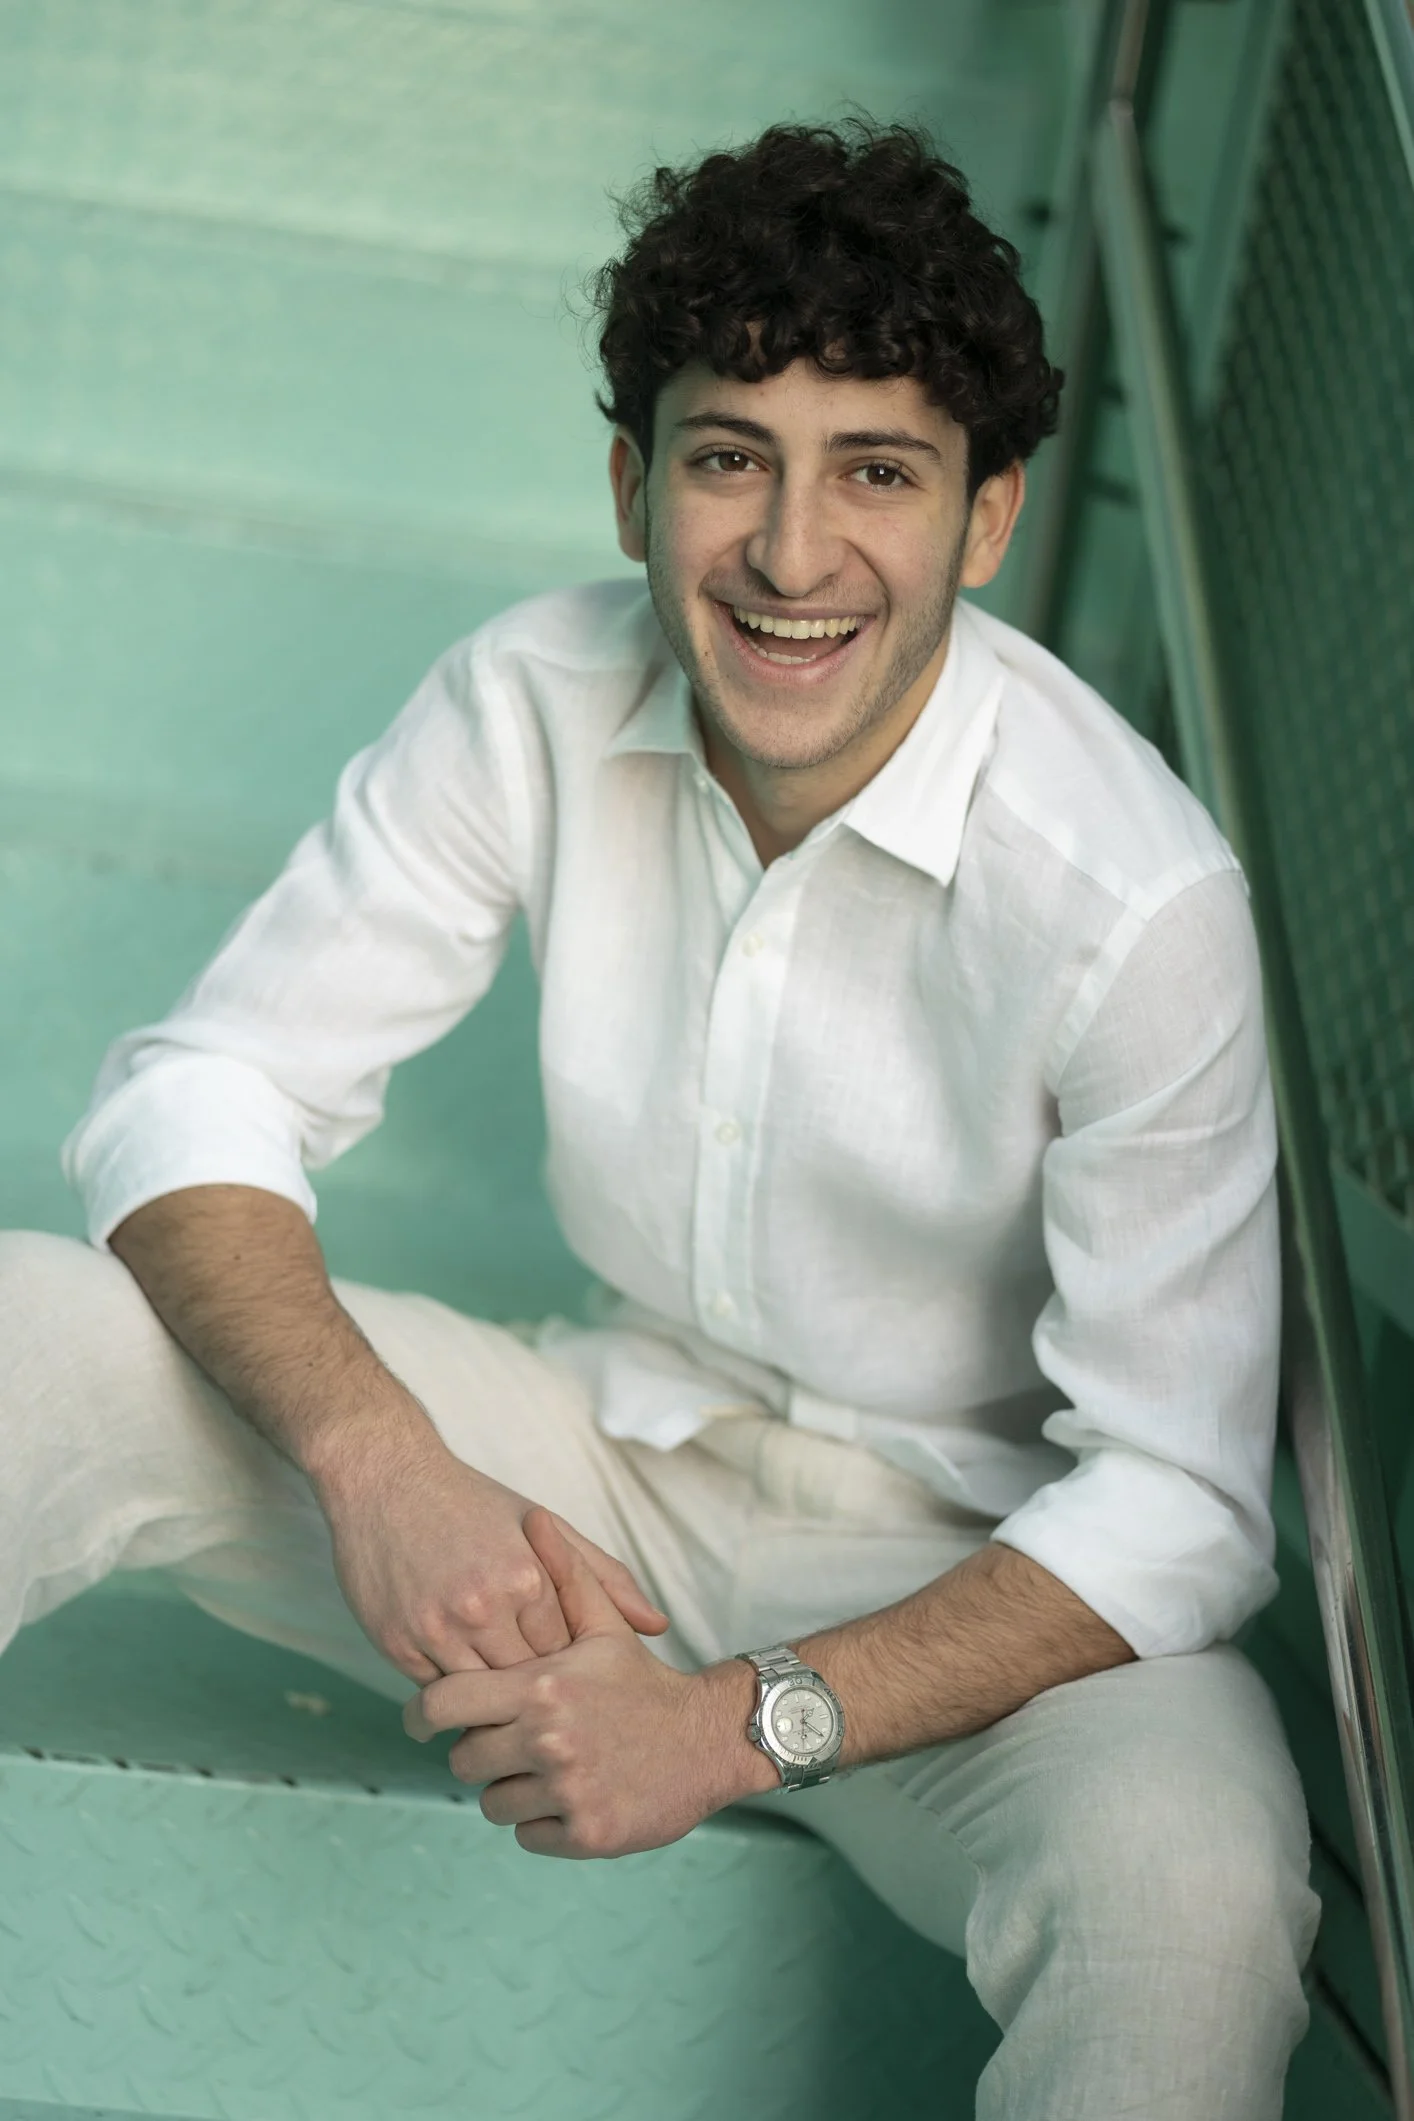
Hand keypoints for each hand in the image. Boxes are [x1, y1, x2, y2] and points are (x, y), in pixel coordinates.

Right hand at [317, 1420, 667, 1682]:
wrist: (384, 1476)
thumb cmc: (469, 1501)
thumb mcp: (541, 1525)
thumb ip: (602, 1576)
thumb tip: (658, 1626)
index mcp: (527, 1578)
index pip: (566, 1655)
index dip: (569, 1668)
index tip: (573, 1673)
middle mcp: (483, 1607)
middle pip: (525, 1682)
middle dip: (535, 1691)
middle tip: (546, 1700)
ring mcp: (436, 1629)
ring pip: (480, 1698)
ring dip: (493, 1702)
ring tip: (507, 1703)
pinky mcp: (396, 1644)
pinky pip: (436, 1693)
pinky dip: (452, 1692)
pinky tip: (462, 1683)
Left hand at [405, 1507, 774, 1855]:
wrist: (708, 1741)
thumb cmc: (644, 1681)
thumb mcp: (603, 1625)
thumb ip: (563, 1573)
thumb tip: (531, 1517)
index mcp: (542, 1687)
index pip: (444, 1705)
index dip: (423, 1713)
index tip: (422, 1718)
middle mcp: (548, 1740)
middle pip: (464, 1760)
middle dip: (479, 1749)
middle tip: (505, 1739)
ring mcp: (567, 1790)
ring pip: (493, 1801)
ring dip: (509, 1787)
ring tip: (542, 1765)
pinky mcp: (585, 1834)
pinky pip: (526, 1833)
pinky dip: (539, 1819)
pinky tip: (565, 1793)